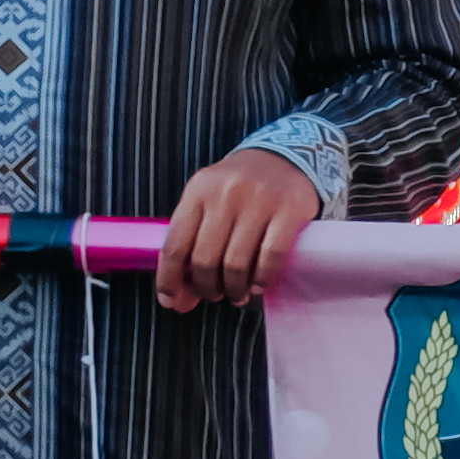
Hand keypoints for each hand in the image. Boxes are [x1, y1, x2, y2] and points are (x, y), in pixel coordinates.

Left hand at [153, 144, 325, 312]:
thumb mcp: (208, 199)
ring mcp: (259, 200)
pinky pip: (270, 256)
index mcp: (198, 190)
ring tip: (237, 295)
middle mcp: (225, 193)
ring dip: (234, 289)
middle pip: (205, 259)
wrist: (285, 156)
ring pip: (236, 263)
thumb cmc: (239, 188)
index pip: (175, 245)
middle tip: (214, 295)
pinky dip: (262, 278)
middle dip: (207, 288)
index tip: (172, 301)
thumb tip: (177, 296)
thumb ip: (192, 239)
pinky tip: (260, 285)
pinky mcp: (289, 209)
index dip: (169, 280)